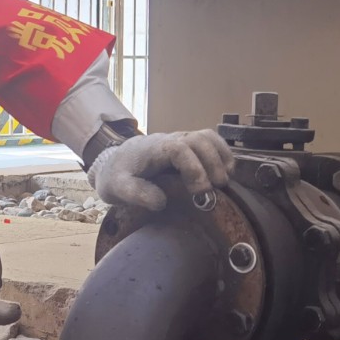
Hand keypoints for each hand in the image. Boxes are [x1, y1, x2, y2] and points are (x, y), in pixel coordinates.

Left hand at [90, 129, 232, 211]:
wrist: (114, 163)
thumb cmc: (118, 176)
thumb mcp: (118, 188)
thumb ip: (136, 194)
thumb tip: (161, 202)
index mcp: (153, 149)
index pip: (179, 149)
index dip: (194, 168)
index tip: (200, 190)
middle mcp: (169, 140)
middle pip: (198, 139)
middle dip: (212, 162)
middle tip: (218, 187)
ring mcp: (179, 140)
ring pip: (207, 137)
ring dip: (221, 156)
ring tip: (225, 179)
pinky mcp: (187, 145)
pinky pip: (209, 141)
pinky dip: (221, 153)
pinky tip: (225, 172)